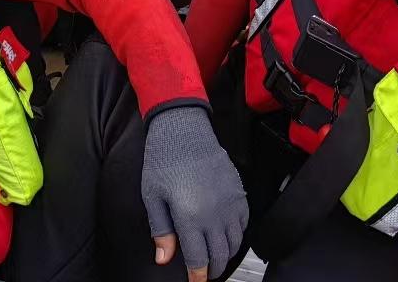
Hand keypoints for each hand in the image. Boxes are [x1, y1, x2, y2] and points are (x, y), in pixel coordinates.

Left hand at [141, 106, 247, 281]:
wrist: (183, 130)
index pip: (198, 259)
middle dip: (214, 269)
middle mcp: (214, 213)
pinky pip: (244, 222)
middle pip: (220, 254)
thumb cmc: (164, 160)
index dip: (197, 276)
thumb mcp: (153, 197)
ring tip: (217, 257)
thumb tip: (163, 258)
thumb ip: (161, 231)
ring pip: (235, 241)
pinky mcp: (238, 191)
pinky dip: (238, 234)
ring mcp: (229, 202)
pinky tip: (228, 234)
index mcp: (190, 217)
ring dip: (227, 253)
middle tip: (207, 273)